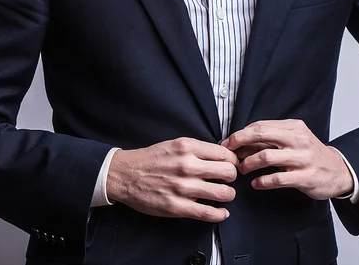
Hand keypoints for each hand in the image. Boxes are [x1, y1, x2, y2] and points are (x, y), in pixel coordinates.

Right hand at [106, 137, 238, 221]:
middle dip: (232, 176)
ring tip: (225, 194)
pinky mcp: (177, 207)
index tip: (231, 165)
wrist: (126, 174)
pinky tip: (222, 212)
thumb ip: (197, 149)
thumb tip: (221, 155)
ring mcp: (183, 187)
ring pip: (223, 193)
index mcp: (188, 147)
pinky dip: (220, 214)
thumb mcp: (175, 144)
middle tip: (228, 179)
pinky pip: (208, 213)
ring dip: (228, 195)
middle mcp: (187, 166)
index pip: (225, 154)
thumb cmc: (151, 159)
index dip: (232, 160)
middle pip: (228, 172)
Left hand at [221, 120, 353, 199]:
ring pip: (267, 156)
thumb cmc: (309, 154)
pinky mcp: (306, 177)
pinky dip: (262, 181)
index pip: (260, 126)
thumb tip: (241, 142)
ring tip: (242, 169)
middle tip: (229, 153)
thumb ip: (270, 139)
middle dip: (240, 142)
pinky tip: (256, 183)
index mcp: (293, 127)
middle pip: (261, 134)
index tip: (228, 143)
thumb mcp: (293, 139)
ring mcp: (302, 158)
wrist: (338, 170)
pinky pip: (278, 179)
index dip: (241, 134)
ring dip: (249, 163)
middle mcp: (298, 139)